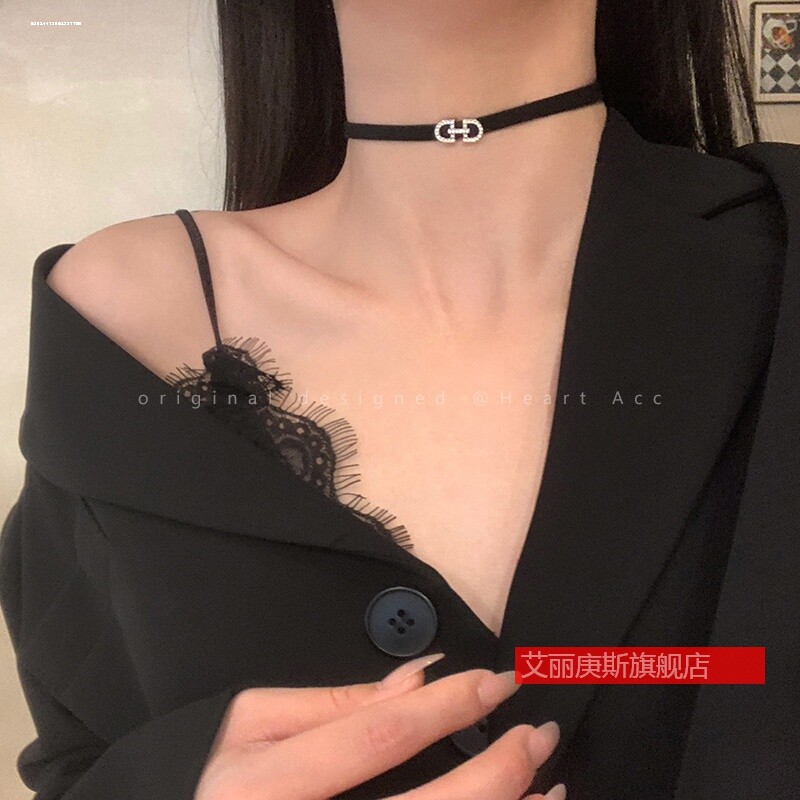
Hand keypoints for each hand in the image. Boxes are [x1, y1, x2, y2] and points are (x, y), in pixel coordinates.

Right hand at [194, 655, 565, 799]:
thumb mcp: (248, 722)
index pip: (380, 734)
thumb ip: (332, 703)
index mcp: (272, 784)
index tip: (497, 683)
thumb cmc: (207, 780)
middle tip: (537, 732)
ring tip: (549, 784)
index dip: (448, 706)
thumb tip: (415, 678)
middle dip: (497, 768)